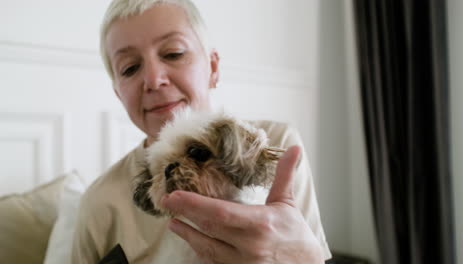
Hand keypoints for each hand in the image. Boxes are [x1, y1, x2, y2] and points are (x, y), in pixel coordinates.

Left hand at [161, 146, 323, 263]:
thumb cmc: (296, 237)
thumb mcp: (288, 204)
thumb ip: (285, 175)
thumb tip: (293, 149)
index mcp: (260, 223)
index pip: (220, 212)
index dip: (194, 204)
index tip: (174, 195)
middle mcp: (249, 245)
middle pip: (208, 228)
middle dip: (184, 214)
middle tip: (166, 202)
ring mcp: (242, 263)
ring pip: (206, 249)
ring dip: (187, 235)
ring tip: (173, 222)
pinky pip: (213, 262)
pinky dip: (200, 251)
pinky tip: (191, 241)